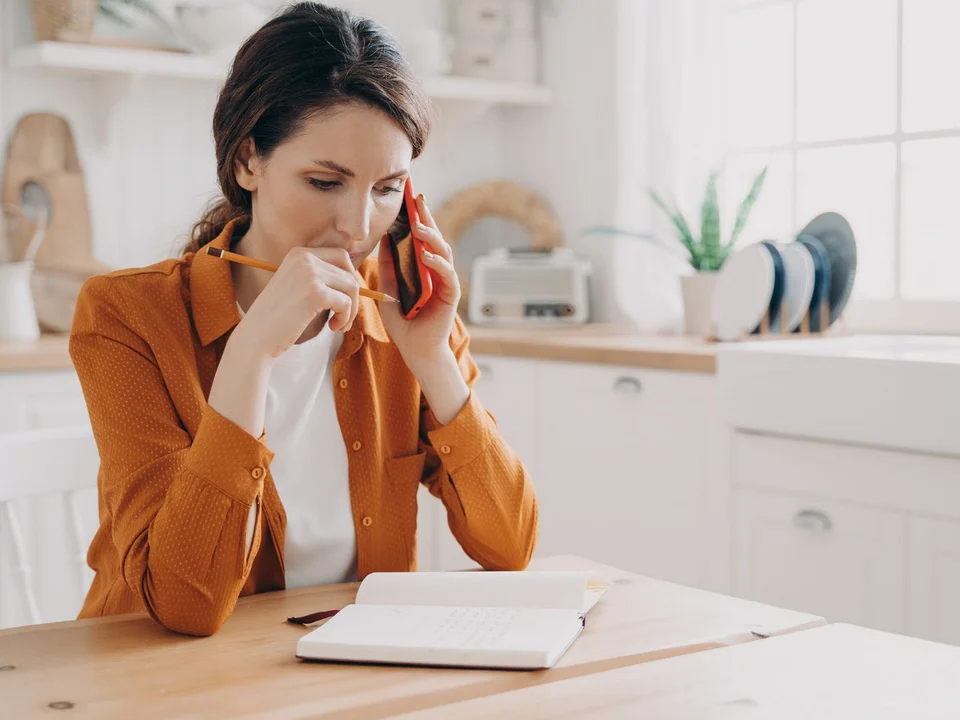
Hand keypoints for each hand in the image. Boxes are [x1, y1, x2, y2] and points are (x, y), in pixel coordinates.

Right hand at [232, 246, 359, 358]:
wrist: (256, 337)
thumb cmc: (279, 318)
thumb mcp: (298, 287)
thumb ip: (321, 278)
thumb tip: (355, 279)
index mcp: (299, 253)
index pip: (341, 256)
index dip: (349, 279)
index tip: (343, 300)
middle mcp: (304, 258)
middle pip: (349, 272)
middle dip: (353, 297)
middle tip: (344, 317)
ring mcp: (310, 274)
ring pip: (351, 287)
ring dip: (351, 310)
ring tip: (339, 325)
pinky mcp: (315, 293)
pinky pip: (346, 303)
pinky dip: (344, 318)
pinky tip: (333, 327)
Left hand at [377, 193, 460, 370]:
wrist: (414, 348)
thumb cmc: (403, 321)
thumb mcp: (389, 288)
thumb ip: (388, 266)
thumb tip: (382, 239)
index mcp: (422, 266)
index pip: (420, 236)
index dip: (416, 216)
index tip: (408, 197)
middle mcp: (436, 269)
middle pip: (434, 237)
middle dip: (426, 217)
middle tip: (417, 198)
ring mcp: (445, 280)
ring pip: (442, 252)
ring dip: (432, 237)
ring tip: (419, 225)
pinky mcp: (450, 294)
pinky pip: (446, 274)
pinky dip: (437, 264)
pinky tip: (426, 256)